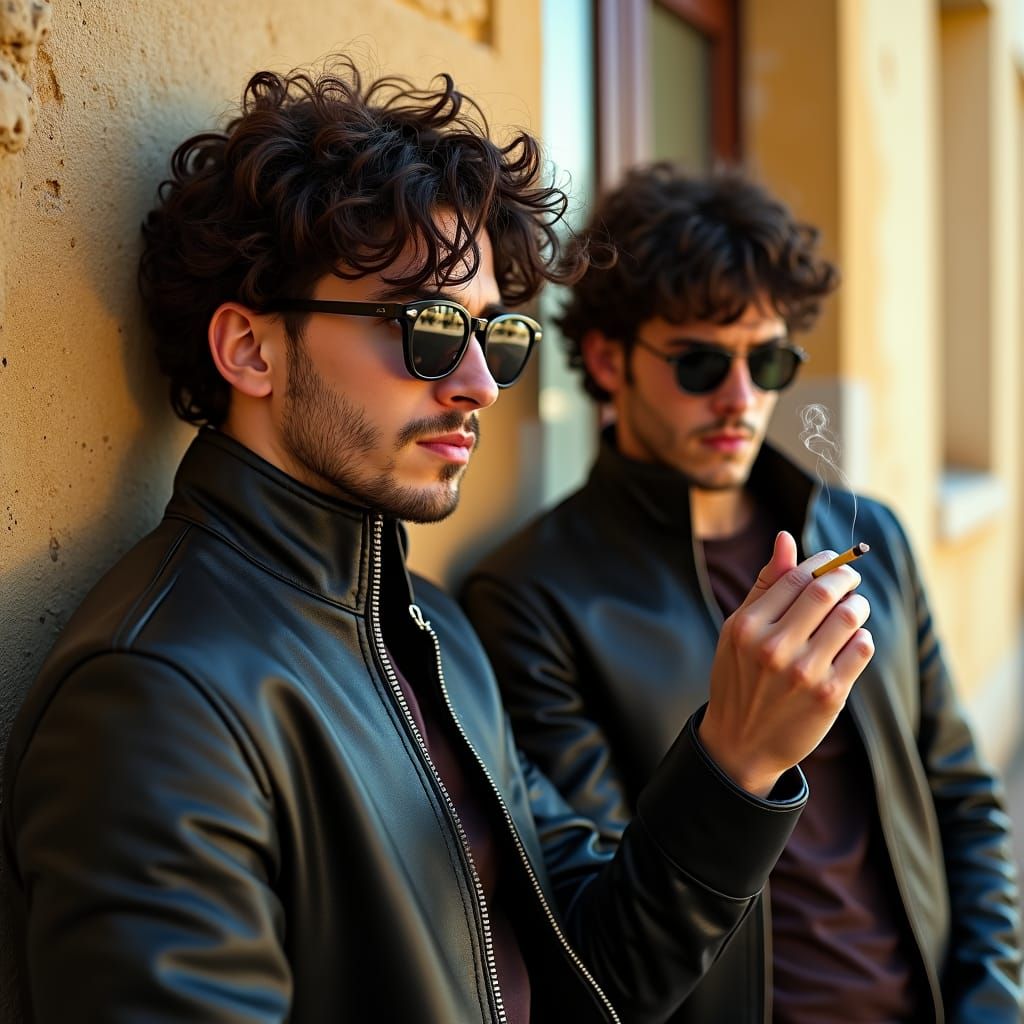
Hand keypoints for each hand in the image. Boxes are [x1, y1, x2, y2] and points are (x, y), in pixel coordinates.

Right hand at [698, 531, 873, 796]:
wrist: (741, 743)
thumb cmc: (740, 678)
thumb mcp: (739, 630)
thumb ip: (765, 585)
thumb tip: (785, 538)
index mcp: (747, 626)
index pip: (796, 576)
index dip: (821, 563)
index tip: (831, 561)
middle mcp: (773, 647)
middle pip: (826, 591)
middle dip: (847, 577)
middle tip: (851, 579)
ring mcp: (803, 673)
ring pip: (850, 617)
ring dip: (858, 606)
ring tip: (853, 609)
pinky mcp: (829, 695)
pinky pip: (862, 649)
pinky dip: (863, 638)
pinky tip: (852, 641)